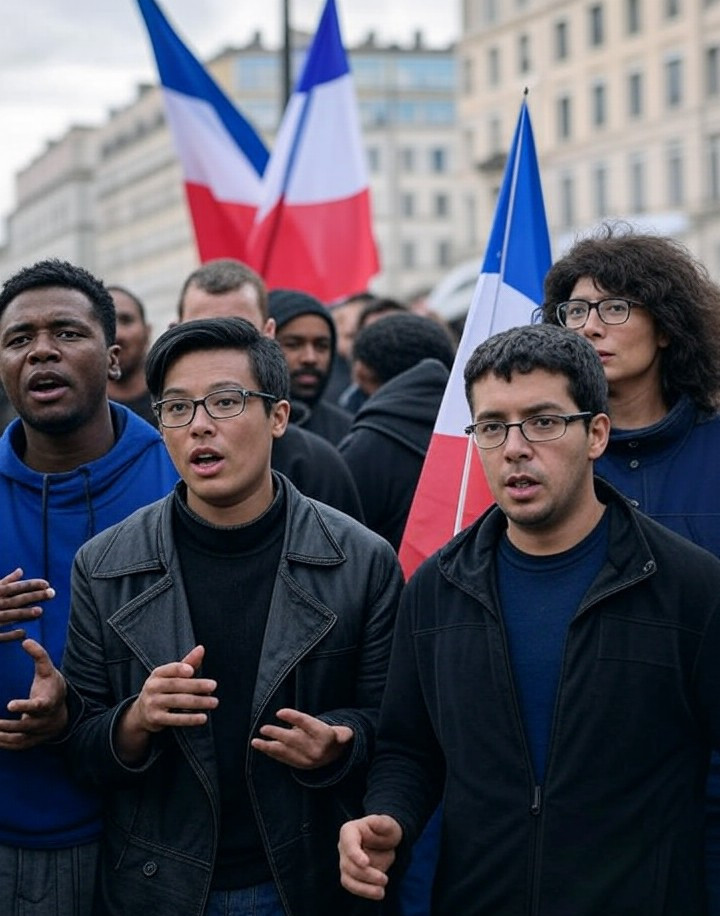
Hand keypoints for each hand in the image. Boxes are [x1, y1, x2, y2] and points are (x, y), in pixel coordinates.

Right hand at [0, 568, 54, 641]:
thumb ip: (5, 580)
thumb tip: (21, 571)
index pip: (15, 587)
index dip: (31, 584)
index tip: (46, 583)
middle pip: (16, 599)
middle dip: (34, 596)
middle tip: (52, 594)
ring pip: (8, 616)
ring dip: (24, 614)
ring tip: (40, 611)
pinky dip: (10, 634)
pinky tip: (23, 633)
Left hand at [0, 639, 66, 749]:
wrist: (62, 711)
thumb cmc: (51, 687)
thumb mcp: (48, 670)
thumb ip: (39, 655)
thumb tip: (26, 641)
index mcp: (48, 702)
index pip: (37, 706)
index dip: (24, 706)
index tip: (9, 704)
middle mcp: (44, 720)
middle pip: (25, 726)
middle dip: (6, 725)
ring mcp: (38, 733)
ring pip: (19, 739)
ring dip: (2, 736)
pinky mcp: (32, 741)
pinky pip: (17, 746)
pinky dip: (3, 744)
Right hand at [116, 645, 216, 764]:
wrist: (142, 712)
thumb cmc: (163, 689)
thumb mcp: (171, 675)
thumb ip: (188, 663)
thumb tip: (201, 648)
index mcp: (158, 673)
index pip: (170, 669)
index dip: (180, 669)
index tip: (192, 671)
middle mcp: (152, 687)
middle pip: (176, 685)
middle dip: (196, 685)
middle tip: (213, 685)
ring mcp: (152, 703)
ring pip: (178, 701)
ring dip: (198, 702)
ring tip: (214, 702)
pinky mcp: (155, 719)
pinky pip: (175, 719)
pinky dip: (190, 718)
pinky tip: (203, 717)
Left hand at [251, 708, 353, 768]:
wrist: (337, 754)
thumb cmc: (328, 732)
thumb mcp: (332, 725)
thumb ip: (314, 722)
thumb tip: (294, 720)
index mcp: (326, 735)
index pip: (307, 723)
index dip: (293, 717)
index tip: (279, 712)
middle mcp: (317, 749)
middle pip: (294, 740)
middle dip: (277, 734)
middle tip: (263, 728)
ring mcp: (309, 760)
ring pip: (286, 752)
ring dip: (269, 747)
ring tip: (255, 741)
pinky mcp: (301, 766)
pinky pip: (285, 759)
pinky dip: (272, 753)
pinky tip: (262, 747)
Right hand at [338, 815, 402, 899]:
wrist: (386, 842)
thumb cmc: (386, 830)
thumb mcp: (388, 824)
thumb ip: (381, 823)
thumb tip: (374, 822)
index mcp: (349, 830)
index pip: (348, 843)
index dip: (355, 854)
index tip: (366, 863)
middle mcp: (343, 846)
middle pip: (349, 864)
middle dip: (367, 874)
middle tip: (385, 879)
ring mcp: (344, 861)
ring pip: (348, 878)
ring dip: (364, 887)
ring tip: (381, 892)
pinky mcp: (348, 875)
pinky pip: (351, 886)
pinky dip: (364, 891)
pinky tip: (378, 893)